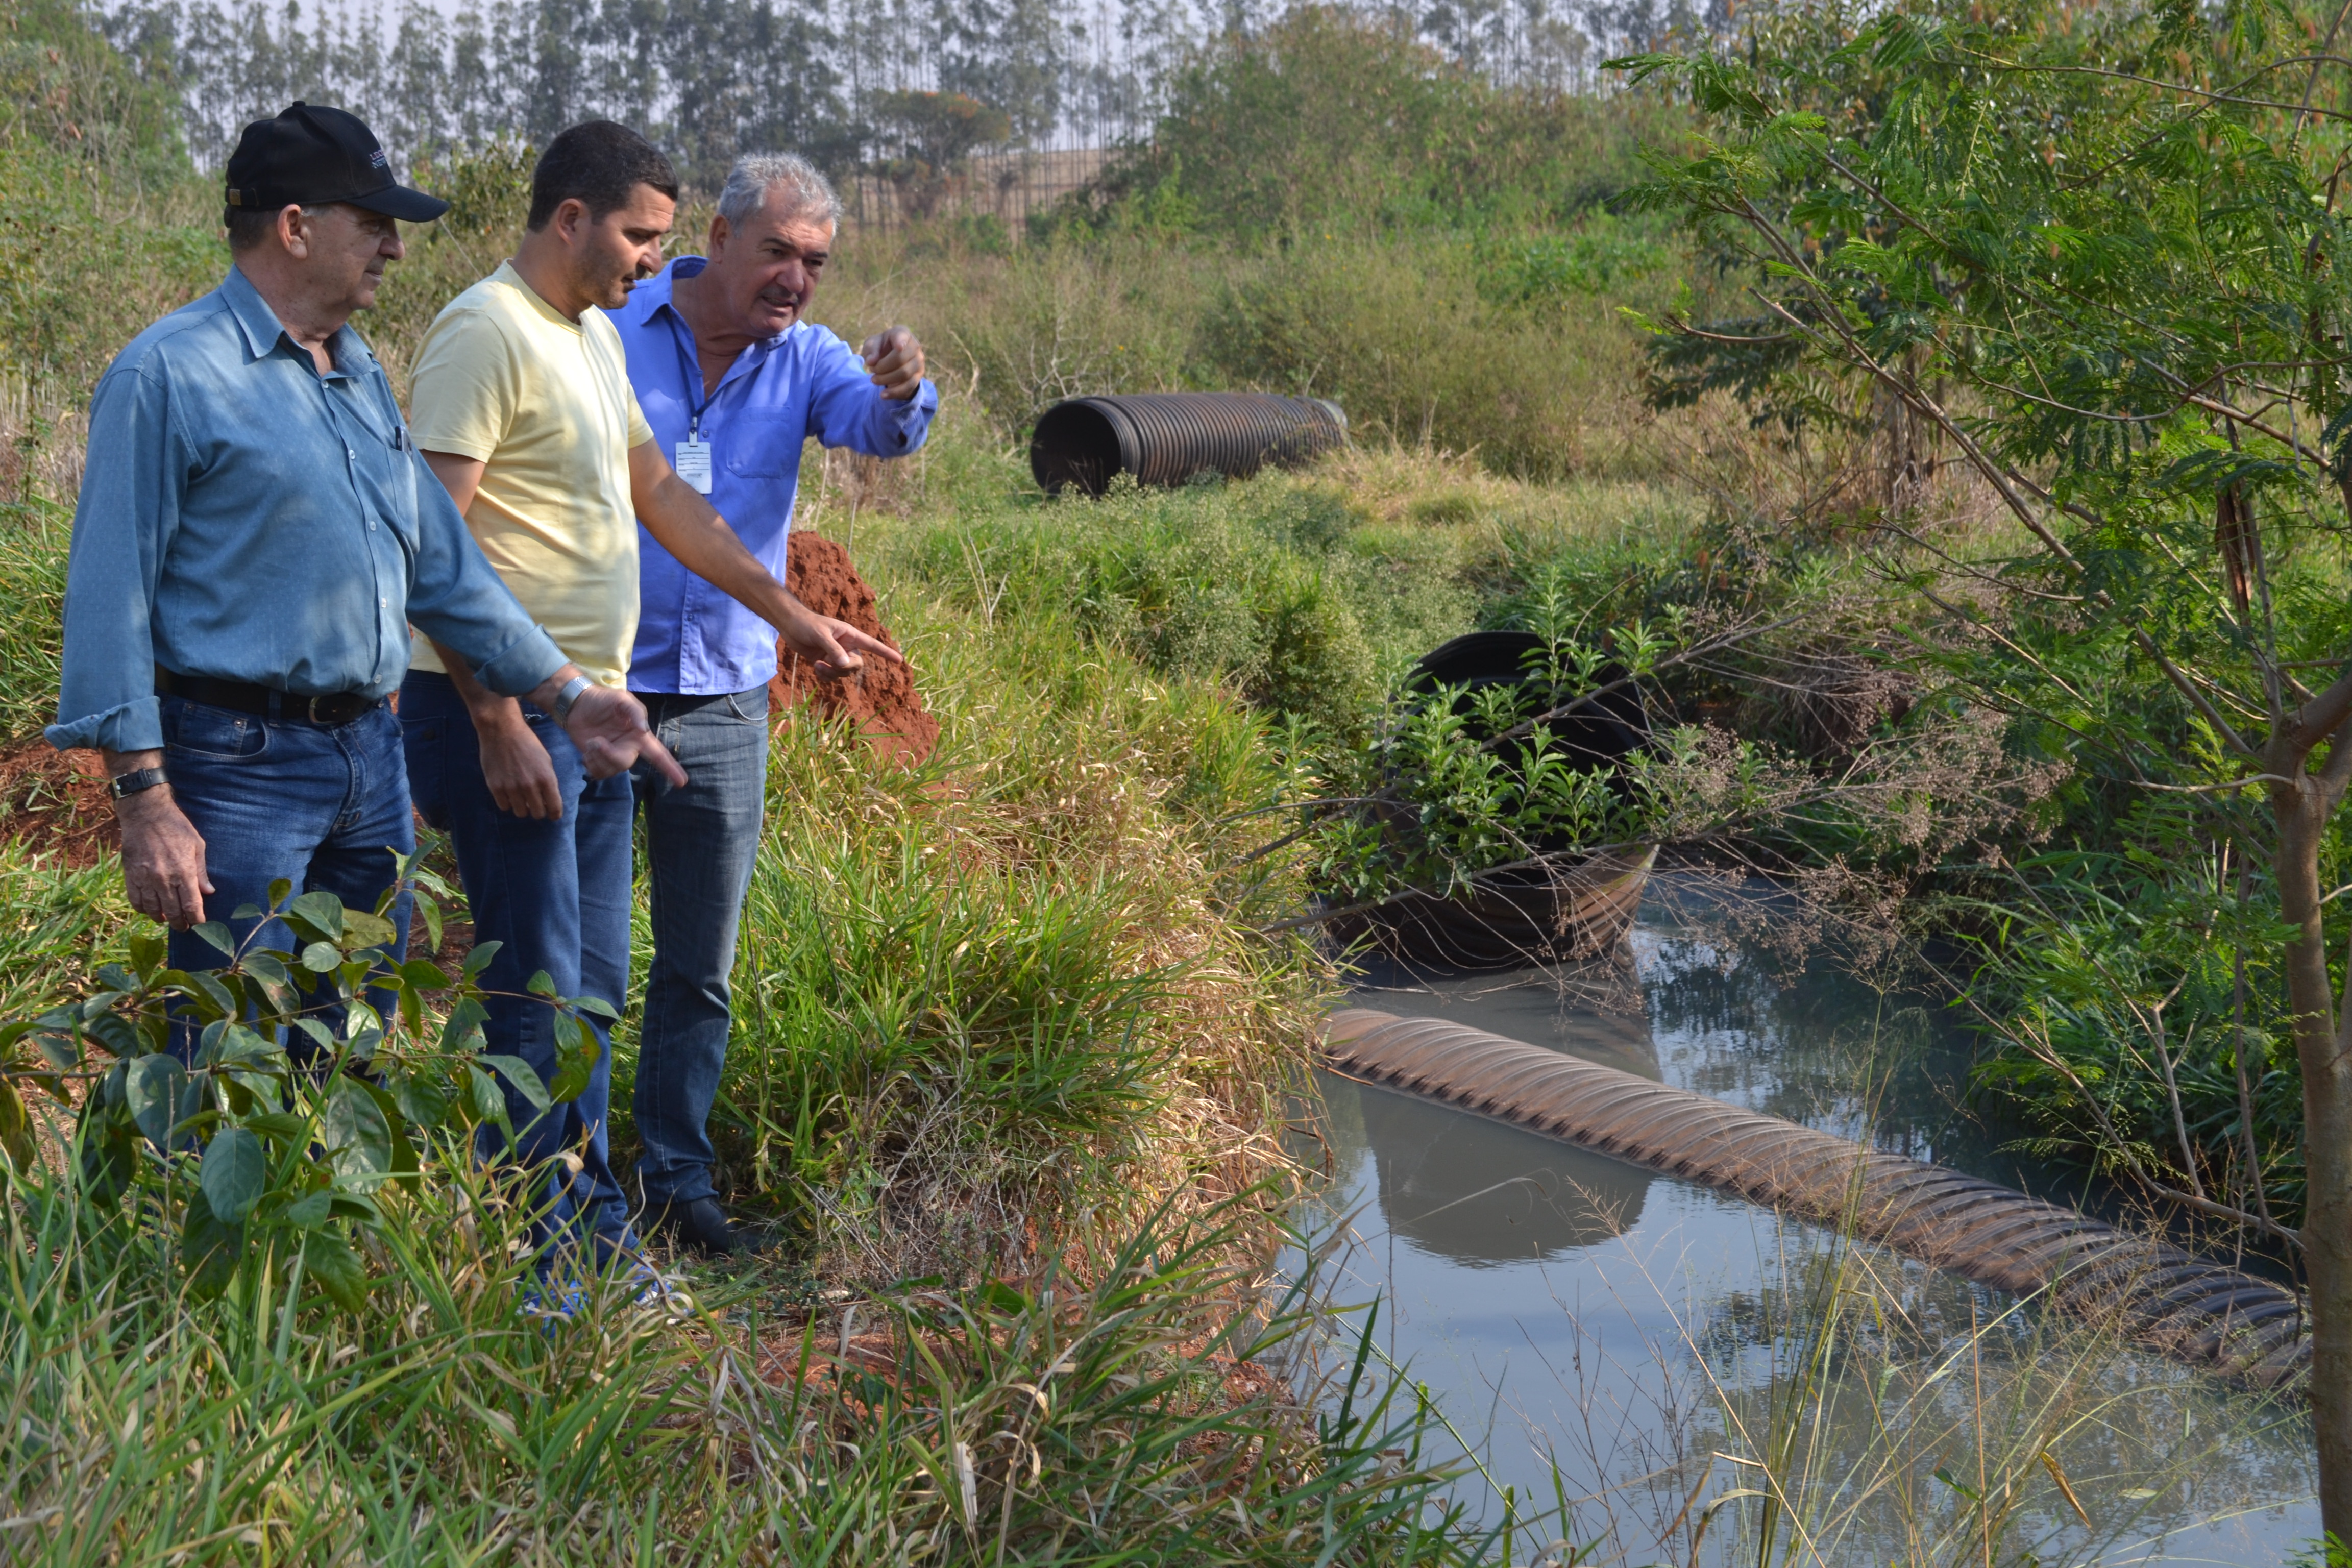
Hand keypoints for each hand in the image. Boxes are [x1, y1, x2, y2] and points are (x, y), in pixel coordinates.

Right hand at [118, 786, 212, 927]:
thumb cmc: (176, 827)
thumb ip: (201, 872)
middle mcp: (164, 879)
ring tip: (167, 920)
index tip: (199, 922)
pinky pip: (135, 900)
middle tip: (184, 927)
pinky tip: (149, 909)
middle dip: (180, 923)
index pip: (191, 905)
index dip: (196, 918)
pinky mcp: (130, 875)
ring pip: (152, 909)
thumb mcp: (197, 846)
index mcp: (184, 872)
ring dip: (161, 918)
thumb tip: (209, 892)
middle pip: (173, 912)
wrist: (146, 814)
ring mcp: (145, 878)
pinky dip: (142, 909)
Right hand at [470, 697, 563, 818]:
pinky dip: (508, 802)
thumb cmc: (527, 743)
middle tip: (535, 803)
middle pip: (537, 814)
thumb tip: (550, 801)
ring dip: (522, 807)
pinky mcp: (495, 787)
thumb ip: (549, 781)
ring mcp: (512, 788)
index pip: (555, 809)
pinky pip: (504, 807)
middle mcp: (530, 786)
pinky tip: (509, 793)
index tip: (552, 814)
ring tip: (521, 797)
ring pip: (520, 813)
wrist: (502, 730)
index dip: (555, 814)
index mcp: (546, 779)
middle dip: (538, 810)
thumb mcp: (546, 760)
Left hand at [562, 685, 686, 786]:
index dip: (670, 768)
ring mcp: (613, 756)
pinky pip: (598, 774)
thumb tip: (643, 729)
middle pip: (625, 763)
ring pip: (610, 770)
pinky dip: (590, 765)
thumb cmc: (603, 699)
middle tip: (595, 741)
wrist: (577, 704)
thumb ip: (634, 711)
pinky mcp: (598, 761)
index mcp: (639, 736)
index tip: (681, 782)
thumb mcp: (621, 698)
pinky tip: (587, 752)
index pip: (658, 754)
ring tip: (590, 742)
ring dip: (596, 757)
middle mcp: (628, 748)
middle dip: (609, 754)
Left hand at [784, 611, 907, 680]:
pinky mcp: (826, 663)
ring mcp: (837, 656)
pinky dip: (825, 676)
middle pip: (857, 665)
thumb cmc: (807, 624)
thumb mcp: (821, 635)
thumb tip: (845, 665)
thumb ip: (834, 650)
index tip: (899, 660)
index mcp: (851, 635)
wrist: (790, 625)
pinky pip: (833, 676)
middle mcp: (847, 646)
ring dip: (831, 673)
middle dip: (844, 668)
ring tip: (817, 665)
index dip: (886, 653)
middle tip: (826, 663)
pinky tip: (816, 668)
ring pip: (844, 673)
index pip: (872, 645)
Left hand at [860, 327, 925, 401]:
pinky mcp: (918, 376)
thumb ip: (871, 350)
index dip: (901, 341)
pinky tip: (883, 395)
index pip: (902, 336)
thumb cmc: (880, 348)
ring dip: (886, 379)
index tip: (898, 347)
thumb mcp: (871, 345)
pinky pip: (908, 386)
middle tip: (872, 370)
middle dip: (882, 367)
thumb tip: (871, 361)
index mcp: (902, 333)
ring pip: (905, 373)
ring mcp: (919, 362)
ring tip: (874, 380)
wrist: (889, 360)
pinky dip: (894, 392)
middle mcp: (915, 346)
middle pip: (901, 358)